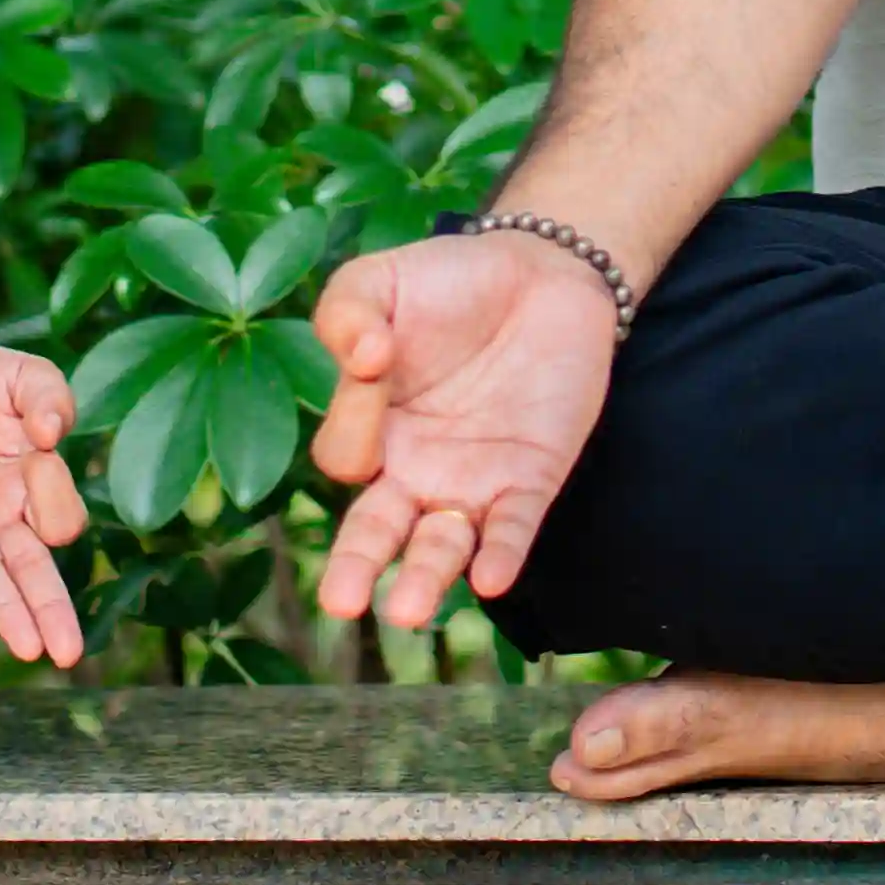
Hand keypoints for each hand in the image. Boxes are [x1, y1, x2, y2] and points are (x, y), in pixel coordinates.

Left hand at [0, 340, 88, 666]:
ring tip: (29, 650)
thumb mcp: (19, 374)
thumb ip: (50, 396)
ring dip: (5, 612)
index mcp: (33, 481)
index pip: (59, 517)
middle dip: (50, 611)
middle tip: (69, 654)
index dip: (56, 501)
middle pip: (30, 570)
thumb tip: (52, 436)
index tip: (42, 453)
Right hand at [309, 227, 618, 633]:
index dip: (353, 423)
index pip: (344, 457)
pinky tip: (489, 576)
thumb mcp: (378, 280)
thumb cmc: (447, 282)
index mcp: (368, 428)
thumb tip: (361, 358)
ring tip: (408, 612)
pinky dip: (502, 552)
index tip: (370, 362)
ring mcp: (472, 481)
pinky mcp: (531, 479)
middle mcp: (413, 470)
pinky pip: (512, 526)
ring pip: (442, 546)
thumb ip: (346, 313)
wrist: (542, 272)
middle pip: (377, 534)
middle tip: (341, 603)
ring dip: (426, 578)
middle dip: (357, 568)